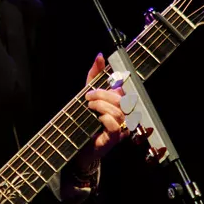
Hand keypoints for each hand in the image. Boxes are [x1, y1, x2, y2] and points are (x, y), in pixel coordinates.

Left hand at [74, 53, 128, 168]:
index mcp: (120, 103)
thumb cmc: (85, 121)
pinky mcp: (115, 138)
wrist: (79, 147)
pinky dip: (105, 118)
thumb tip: (100, 56)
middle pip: (122, 99)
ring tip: (89, 107)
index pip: (123, 89)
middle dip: (102, 94)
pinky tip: (97, 118)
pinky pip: (115, 125)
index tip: (101, 83)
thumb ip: (94, 76)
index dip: (114, 82)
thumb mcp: (87, 95)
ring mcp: (121, 127)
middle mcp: (124, 115)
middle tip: (88, 96)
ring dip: (101, 106)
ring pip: (118, 111)